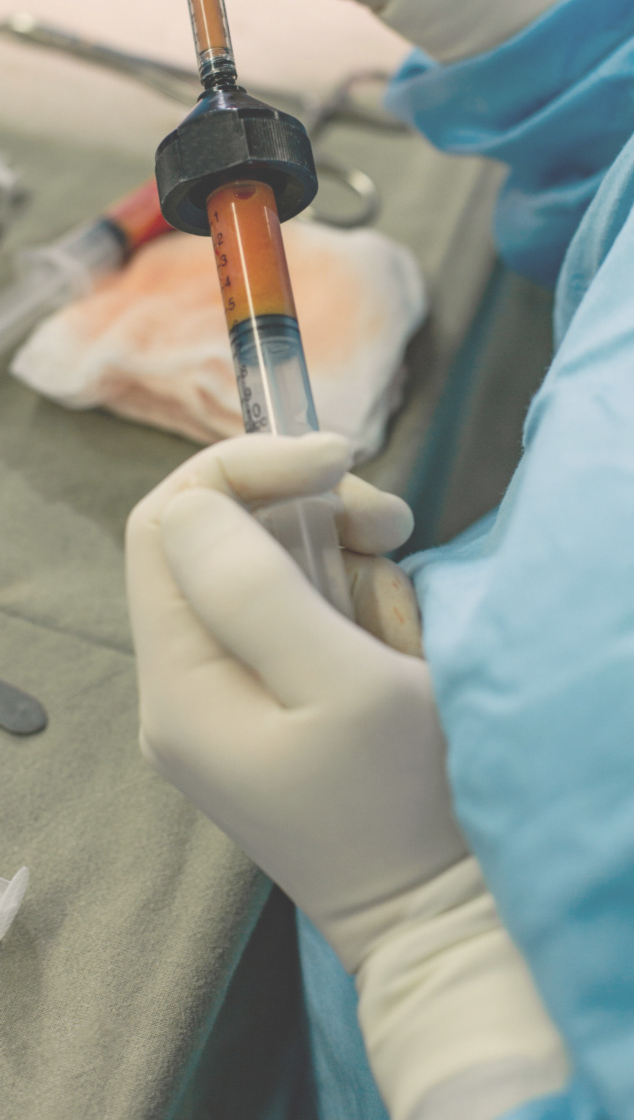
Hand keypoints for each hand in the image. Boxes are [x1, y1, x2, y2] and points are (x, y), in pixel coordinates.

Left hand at [126, 429, 567, 1119]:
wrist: (440, 915)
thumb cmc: (402, 804)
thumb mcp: (341, 686)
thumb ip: (256, 588)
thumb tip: (193, 505)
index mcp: (180, 683)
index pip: (166, 523)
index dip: (242, 469)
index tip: (336, 460)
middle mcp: (184, 686)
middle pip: (217, 536)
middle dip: (307, 513)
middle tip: (390, 529)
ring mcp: (226, 696)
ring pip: (268, 566)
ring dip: (342, 564)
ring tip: (397, 623)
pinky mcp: (271, 702)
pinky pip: (297, 612)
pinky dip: (352, 604)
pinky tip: (391, 646)